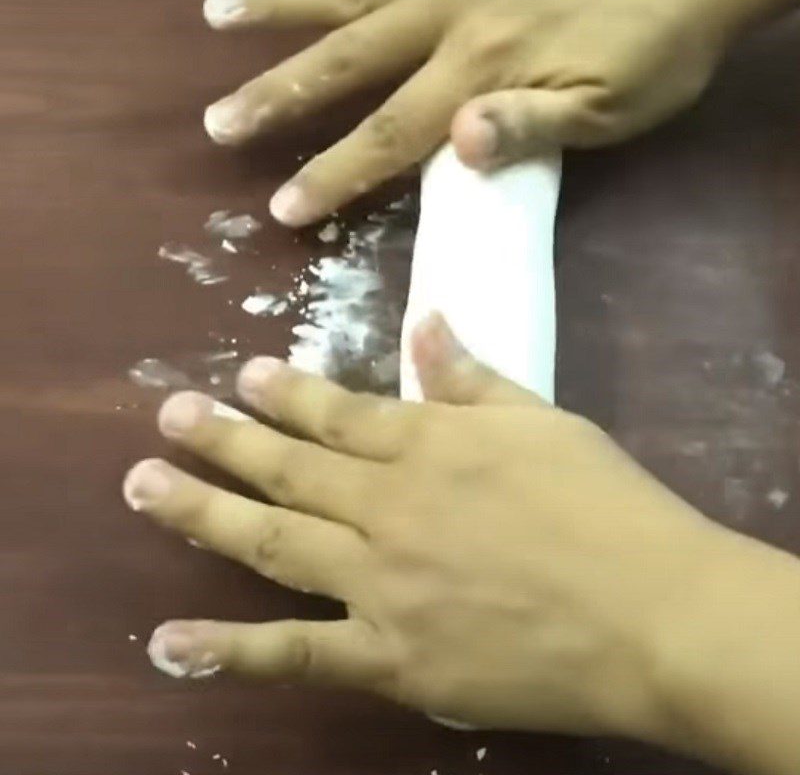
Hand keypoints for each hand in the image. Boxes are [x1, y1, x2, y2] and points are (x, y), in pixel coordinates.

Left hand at [124, 314, 720, 742]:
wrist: (651, 614)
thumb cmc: (607, 507)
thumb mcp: (545, 421)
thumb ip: (473, 376)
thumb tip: (427, 320)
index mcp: (430, 446)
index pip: (339, 412)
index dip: (287, 392)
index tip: (244, 375)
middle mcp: (389, 507)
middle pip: (290, 468)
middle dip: (224, 438)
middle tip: (169, 416)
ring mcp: (380, 584)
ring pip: (274, 541)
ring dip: (204, 512)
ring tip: (145, 486)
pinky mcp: (390, 658)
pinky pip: (298, 651)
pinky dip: (230, 649)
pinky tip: (170, 641)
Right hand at [201, 0, 793, 225]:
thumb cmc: (654, 48)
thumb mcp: (612, 107)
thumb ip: (533, 125)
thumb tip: (456, 146)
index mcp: (477, 70)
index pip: (388, 134)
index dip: (332, 174)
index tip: (280, 206)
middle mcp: (444, 15)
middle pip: (343, 61)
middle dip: (276, 96)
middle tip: (216, 123)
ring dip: (278, 5)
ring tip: (213, 14)